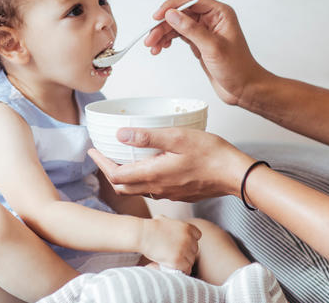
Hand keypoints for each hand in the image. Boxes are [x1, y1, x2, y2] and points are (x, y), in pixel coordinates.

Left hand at [87, 127, 255, 201]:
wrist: (235, 174)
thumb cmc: (211, 154)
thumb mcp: (178, 137)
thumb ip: (148, 137)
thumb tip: (120, 135)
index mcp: (153, 174)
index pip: (116, 175)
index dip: (101, 163)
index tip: (94, 151)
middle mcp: (158, 188)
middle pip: (122, 186)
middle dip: (109, 171)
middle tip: (103, 156)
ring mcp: (168, 193)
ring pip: (137, 190)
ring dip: (124, 177)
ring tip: (122, 159)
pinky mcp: (178, 194)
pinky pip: (152, 190)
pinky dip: (141, 180)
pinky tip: (148, 167)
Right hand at [139, 215, 201, 273]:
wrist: (142, 234)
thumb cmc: (150, 227)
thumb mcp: (164, 219)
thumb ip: (171, 222)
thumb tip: (167, 221)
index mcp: (187, 227)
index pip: (197, 236)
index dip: (190, 241)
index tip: (182, 244)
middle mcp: (188, 238)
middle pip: (194, 250)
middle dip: (186, 253)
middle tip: (176, 255)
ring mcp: (184, 249)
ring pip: (191, 260)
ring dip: (184, 262)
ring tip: (173, 261)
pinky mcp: (178, 260)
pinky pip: (186, 269)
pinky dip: (181, 270)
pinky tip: (174, 267)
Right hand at [144, 0, 271, 105]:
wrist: (244, 88)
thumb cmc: (238, 68)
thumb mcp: (213, 47)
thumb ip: (191, 29)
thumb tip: (172, 14)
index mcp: (220, 13)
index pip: (191, 0)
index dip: (172, 6)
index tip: (158, 17)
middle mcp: (212, 19)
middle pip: (181, 13)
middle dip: (163, 25)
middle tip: (151, 38)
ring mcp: (205, 31)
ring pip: (177, 25)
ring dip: (163, 34)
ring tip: (153, 46)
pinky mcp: (199, 42)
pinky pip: (179, 36)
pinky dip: (168, 40)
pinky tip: (162, 47)